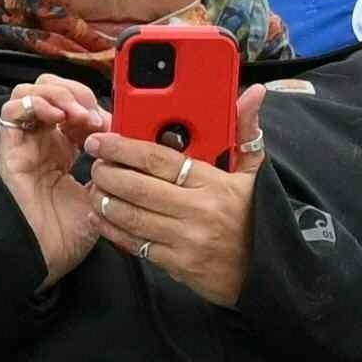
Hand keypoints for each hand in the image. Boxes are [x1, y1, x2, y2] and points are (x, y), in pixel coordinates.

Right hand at [0, 73, 116, 275]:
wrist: (40, 257)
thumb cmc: (65, 234)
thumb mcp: (99, 194)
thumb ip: (110, 168)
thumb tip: (126, 143)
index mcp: (63, 150)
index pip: (75, 107)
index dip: (95, 106)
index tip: (113, 123)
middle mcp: (42, 141)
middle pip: (51, 90)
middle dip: (76, 92)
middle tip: (92, 113)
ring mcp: (24, 142)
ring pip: (30, 91)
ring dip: (58, 94)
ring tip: (76, 113)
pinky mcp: (9, 148)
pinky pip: (13, 111)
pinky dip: (36, 103)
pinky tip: (57, 117)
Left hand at [84, 127, 258, 307]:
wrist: (266, 269)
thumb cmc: (256, 216)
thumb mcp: (254, 173)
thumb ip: (245, 131)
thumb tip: (253, 93)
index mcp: (214, 183)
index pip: (159, 159)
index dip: (124, 148)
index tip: (102, 140)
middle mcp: (198, 211)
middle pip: (138, 187)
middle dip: (108, 173)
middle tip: (94, 162)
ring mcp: (186, 240)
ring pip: (131, 217)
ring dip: (104, 200)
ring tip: (94, 187)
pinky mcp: (177, 264)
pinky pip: (136, 245)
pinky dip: (112, 230)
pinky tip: (101, 217)